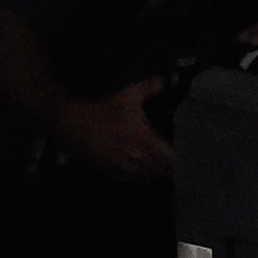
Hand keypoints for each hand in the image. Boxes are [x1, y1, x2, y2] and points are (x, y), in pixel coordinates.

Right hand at [56, 79, 172, 182]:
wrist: (67, 120)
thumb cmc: (100, 105)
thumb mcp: (128, 92)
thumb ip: (151, 86)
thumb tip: (170, 79)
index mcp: (145, 142)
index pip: (171, 160)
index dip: (181, 163)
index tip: (190, 162)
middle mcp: (135, 159)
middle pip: (159, 172)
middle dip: (169, 170)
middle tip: (177, 167)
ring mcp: (120, 167)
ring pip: (143, 177)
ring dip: (153, 174)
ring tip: (160, 169)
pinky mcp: (105, 170)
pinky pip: (127, 178)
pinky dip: (136, 176)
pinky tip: (138, 172)